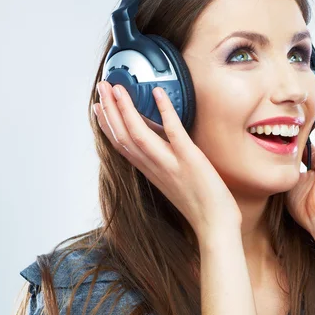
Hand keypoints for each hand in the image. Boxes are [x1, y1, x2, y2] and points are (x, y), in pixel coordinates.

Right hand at [93, 81, 241, 236]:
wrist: (216, 227)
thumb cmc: (202, 207)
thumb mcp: (175, 182)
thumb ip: (163, 162)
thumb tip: (159, 137)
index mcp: (151, 173)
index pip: (121, 146)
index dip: (107, 125)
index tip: (98, 107)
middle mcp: (156, 168)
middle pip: (123, 137)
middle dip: (109, 110)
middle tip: (101, 87)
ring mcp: (171, 164)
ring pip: (139, 134)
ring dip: (125, 109)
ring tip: (117, 88)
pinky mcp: (190, 160)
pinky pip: (174, 132)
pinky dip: (165, 111)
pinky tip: (158, 93)